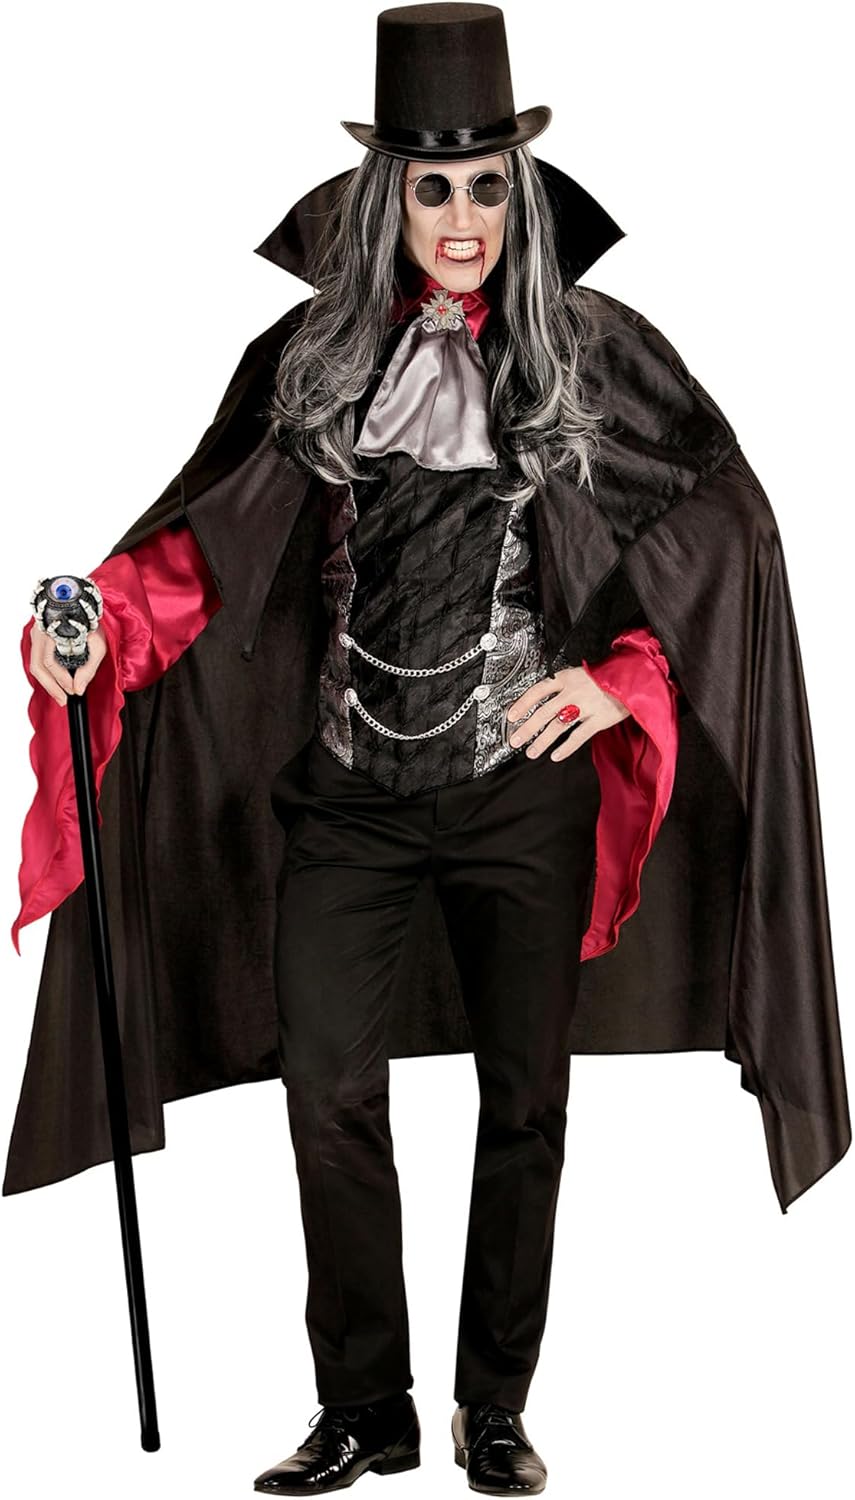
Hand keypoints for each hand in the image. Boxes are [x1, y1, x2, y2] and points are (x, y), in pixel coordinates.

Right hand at [29, 620, 108, 705]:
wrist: (84, 605)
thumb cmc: (91, 621)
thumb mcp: (98, 645)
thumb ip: (89, 668)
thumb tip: (79, 689)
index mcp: (53, 632)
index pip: (50, 662)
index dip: (61, 680)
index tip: (73, 691)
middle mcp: (41, 632)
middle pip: (38, 666)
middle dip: (51, 686)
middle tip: (63, 699)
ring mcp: (37, 635)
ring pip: (35, 664)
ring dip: (47, 683)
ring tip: (60, 695)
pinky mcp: (39, 638)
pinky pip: (37, 660)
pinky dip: (46, 675)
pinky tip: (56, 683)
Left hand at [506, 664, 629, 759]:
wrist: (633, 676)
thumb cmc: (606, 676)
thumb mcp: (581, 673)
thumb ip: (564, 686)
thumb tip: (543, 699)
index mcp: (567, 678)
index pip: (538, 690)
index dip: (522, 704)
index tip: (511, 715)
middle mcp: (573, 692)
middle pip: (544, 712)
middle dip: (527, 728)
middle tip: (515, 739)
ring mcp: (586, 706)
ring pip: (558, 726)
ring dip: (542, 741)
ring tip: (532, 751)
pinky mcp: (599, 719)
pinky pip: (579, 736)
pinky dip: (566, 747)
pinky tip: (556, 755)